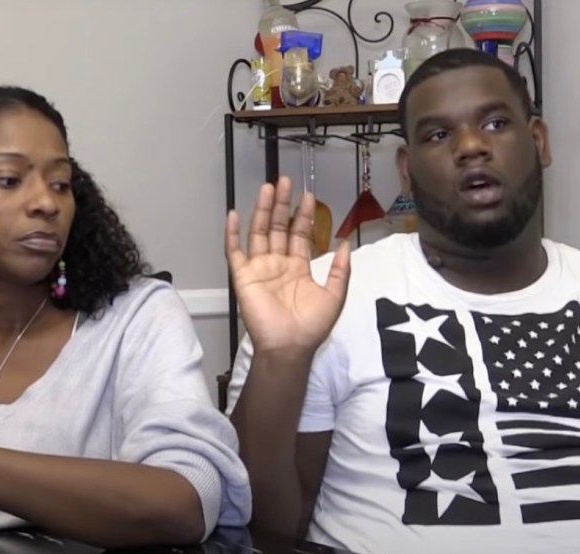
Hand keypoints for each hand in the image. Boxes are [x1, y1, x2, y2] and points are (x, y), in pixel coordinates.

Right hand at [225, 176, 350, 352]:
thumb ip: (341, 270)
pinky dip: (232, 233)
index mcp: (298, 268)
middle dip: (283, 204)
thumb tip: (346, 244)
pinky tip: (234, 214)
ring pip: (259, 232)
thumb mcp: (335, 295)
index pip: (300, 234)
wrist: (290, 346)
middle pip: (279, 227)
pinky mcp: (243, 276)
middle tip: (286, 182)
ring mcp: (259, 268)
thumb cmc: (312, 326)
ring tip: (268, 188)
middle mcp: (278, 264)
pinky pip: (234, 251)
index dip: (303, 215)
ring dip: (263, 210)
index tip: (308, 196)